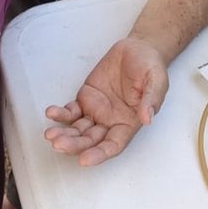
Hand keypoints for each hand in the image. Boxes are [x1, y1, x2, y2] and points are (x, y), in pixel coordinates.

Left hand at [44, 38, 167, 165]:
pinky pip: (71, 112)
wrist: (137, 49)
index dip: (99, 154)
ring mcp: (96, 111)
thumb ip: (151, 99)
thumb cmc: (150, 67)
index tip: (84, 160)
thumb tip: (147, 118)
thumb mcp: (157, 80)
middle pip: (91, 141)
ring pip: (77, 130)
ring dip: (64, 134)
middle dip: (75, 145)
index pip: (113, 145)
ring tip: (50, 134)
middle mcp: (110, 122)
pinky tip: (51, 113)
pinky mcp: (86, 99)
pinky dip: (61, 114)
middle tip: (59, 144)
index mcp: (128, 123)